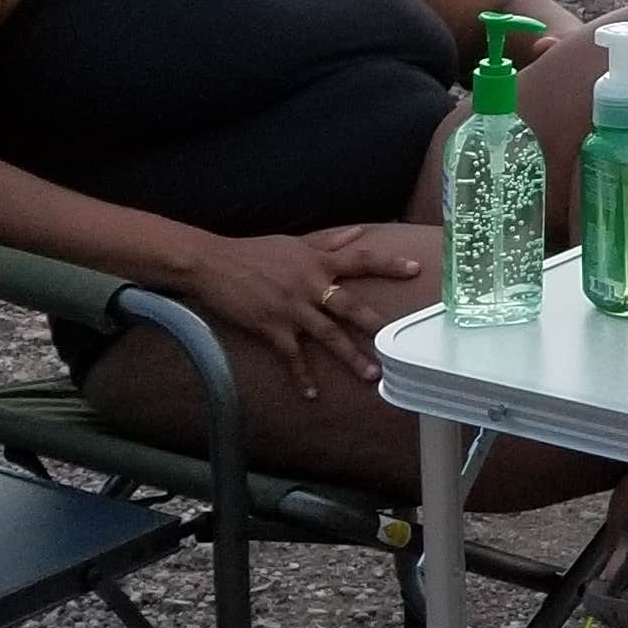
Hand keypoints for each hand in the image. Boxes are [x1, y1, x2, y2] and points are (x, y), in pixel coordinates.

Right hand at [193, 227, 425, 399]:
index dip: (388, 264)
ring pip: (327, 335)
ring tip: (371, 375)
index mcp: (318, 262)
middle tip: (395, 343)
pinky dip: (301, 377)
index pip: (361, 259)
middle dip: (372, 324)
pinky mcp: (271, 326)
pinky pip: (291, 356)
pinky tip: (311, 396)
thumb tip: (361, 232)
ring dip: (350, 357)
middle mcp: (309, 284)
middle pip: (349, 305)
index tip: (415, 270)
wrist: (213, 263)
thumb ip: (330, 241)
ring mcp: (291, 308)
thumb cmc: (255, 251)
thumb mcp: (296, 242)